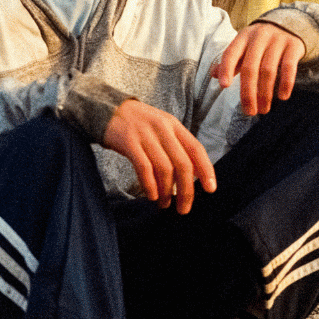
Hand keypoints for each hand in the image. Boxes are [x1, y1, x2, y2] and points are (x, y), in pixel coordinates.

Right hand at [102, 99, 215, 213]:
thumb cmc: (138, 124)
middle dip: (186, 190)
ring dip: (167, 192)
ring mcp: (145, 135)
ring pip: (164, 169)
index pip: (196, 148)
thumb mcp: (161, 127)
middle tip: (184, 208)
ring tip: (164, 204)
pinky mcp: (128, 142)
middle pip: (182, 163)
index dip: (206, 170)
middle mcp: (163, 129)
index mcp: (174, 125)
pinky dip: (150, 185)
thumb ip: (176, 146)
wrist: (108, 109)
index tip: (211, 189)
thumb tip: (191, 176)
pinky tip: (152, 196)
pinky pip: (144, 168)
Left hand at [212, 21, 303, 114]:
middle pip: (250, 67)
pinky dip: (286, 83)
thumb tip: (215, 75)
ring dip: (265, 93)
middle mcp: (259, 37)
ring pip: (268, 70)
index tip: (224, 86)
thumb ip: (231, 61)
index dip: (226, 69)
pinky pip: (289, 67)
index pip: (231, 53)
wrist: (290, 24)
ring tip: (264, 109)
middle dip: (248, 92)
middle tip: (249, 111)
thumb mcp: (244, 46)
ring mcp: (277, 40)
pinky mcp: (293, 46)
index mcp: (243, 38)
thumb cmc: (261, 42)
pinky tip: (283, 97)